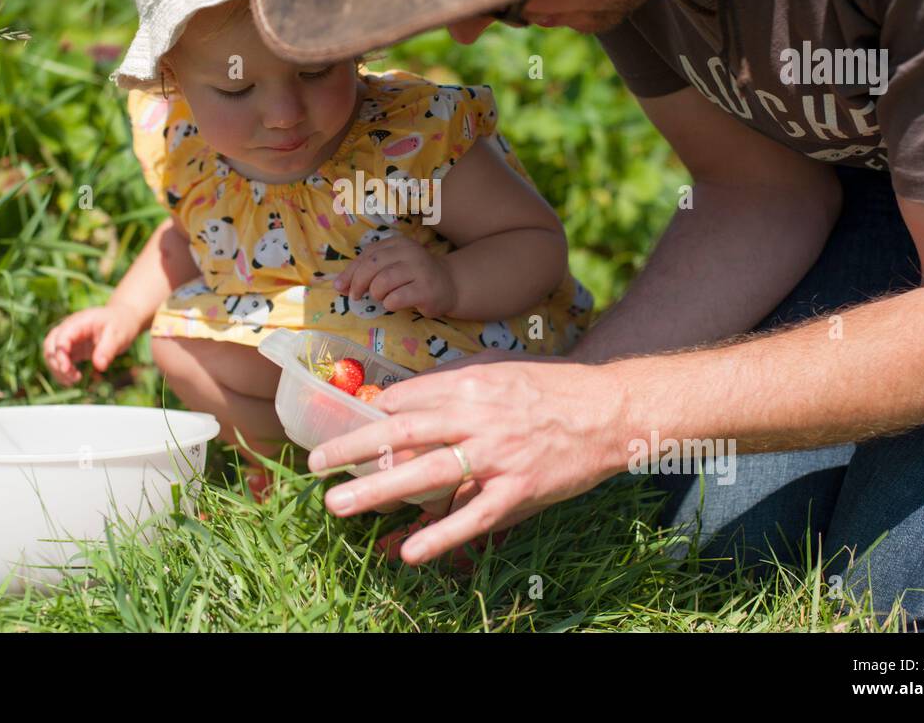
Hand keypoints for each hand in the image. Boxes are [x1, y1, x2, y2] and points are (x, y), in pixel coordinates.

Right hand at [43, 302, 142, 384]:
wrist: (123, 318)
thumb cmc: (121, 323)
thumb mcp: (118, 335)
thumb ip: (107, 349)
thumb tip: (99, 367)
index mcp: (79, 322)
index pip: (61, 336)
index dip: (60, 353)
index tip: (67, 369)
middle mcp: (69, 329)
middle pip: (50, 345)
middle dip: (56, 363)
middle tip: (72, 378)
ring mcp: (69, 339)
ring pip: (51, 354)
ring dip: (57, 369)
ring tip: (73, 381)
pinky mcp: (72, 349)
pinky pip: (60, 360)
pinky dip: (62, 371)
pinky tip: (73, 380)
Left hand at [306, 357, 630, 563]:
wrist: (609, 409)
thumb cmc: (550, 389)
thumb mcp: (499, 372)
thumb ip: (454, 386)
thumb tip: (402, 400)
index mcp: (471, 385)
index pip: (407, 399)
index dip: (371, 415)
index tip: (344, 428)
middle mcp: (478, 418)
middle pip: (403, 432)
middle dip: (354, 448)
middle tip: (315, 464)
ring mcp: (497, 456)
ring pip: (428, 474)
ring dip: (378, 490)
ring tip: (338, 503)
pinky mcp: (518, 490)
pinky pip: (473, 516)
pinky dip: (441, 535)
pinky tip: (409, 551)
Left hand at [332, 236, 455, 316]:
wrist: (449, 285)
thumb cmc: (413, 277)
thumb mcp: (390, 267)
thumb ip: (365, 272)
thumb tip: (338, 286)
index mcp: (398, 243)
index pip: (367, 255)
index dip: (350, 272)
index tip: (341, 287)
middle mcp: (410, 252)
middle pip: (372, 266)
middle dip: (358, 283)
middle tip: (356, 296)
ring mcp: (420, 270)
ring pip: (382, 283)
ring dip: (376, 294)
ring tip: (383, 297)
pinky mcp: (426, 290)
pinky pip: (395, 298)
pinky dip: (389, 304)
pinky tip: (395, 303)